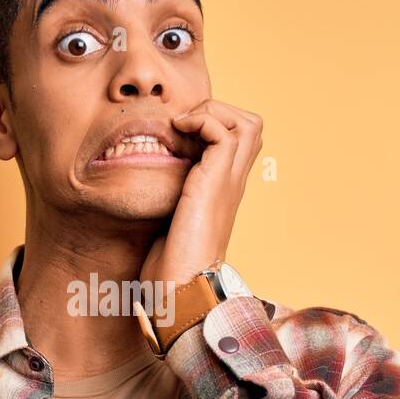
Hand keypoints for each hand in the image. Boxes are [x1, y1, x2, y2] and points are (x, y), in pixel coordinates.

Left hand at [140, 99, 262, 288]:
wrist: (179, 286)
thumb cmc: (171, 265)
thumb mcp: (171, 219)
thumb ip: (171, 195)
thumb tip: (148, 179)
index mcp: (223, 189)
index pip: (237, 139)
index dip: (213, 124)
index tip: (180, 135)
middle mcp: (232, 182)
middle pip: (252, 125)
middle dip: (219, 112)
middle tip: (186, 127)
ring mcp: (228, 181)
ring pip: (247, 122)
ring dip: (212, 113)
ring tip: (183, 128)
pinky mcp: (215, 181)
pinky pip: (222, 130)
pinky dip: (201, 121)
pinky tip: (177, 135)